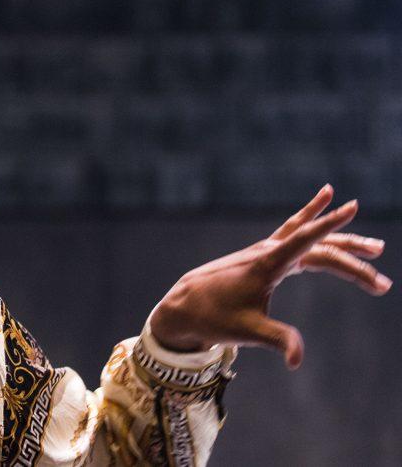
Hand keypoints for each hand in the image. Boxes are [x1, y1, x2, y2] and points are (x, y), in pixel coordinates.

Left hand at [149, 185, 391, 368]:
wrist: (186, 305)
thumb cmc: (215, 318)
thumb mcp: (248, 332)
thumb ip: (277, 340)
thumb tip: (296, 361)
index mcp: (266, 264)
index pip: (304, 239)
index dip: (328, 223)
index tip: (350, 207)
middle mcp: (267, 251)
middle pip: (318, 247)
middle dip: (353, 261)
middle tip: (382, 284)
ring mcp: (265, 251)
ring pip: (311, 240)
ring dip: (343, 243)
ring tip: (376, 247)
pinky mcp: (263, 256)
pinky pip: (295, 234)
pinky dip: (313, 224)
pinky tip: (327, 211)